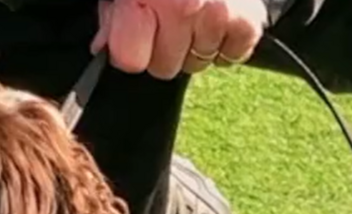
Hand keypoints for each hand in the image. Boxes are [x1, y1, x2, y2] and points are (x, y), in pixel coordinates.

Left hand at [90, 0, 267, 79]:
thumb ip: (113, 12)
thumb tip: (104, 48)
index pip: (130, 61)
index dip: (128, 48)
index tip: (133, 32)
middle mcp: (182, 8)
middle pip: (164, 67)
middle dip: (161, 47)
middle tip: (165, 17)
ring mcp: (218, 14)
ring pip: (198, 62)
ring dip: (194, 44)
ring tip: (194, 12)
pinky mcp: (248, 17)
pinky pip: (233, 54)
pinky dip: (227, 42)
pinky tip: (217, 21)